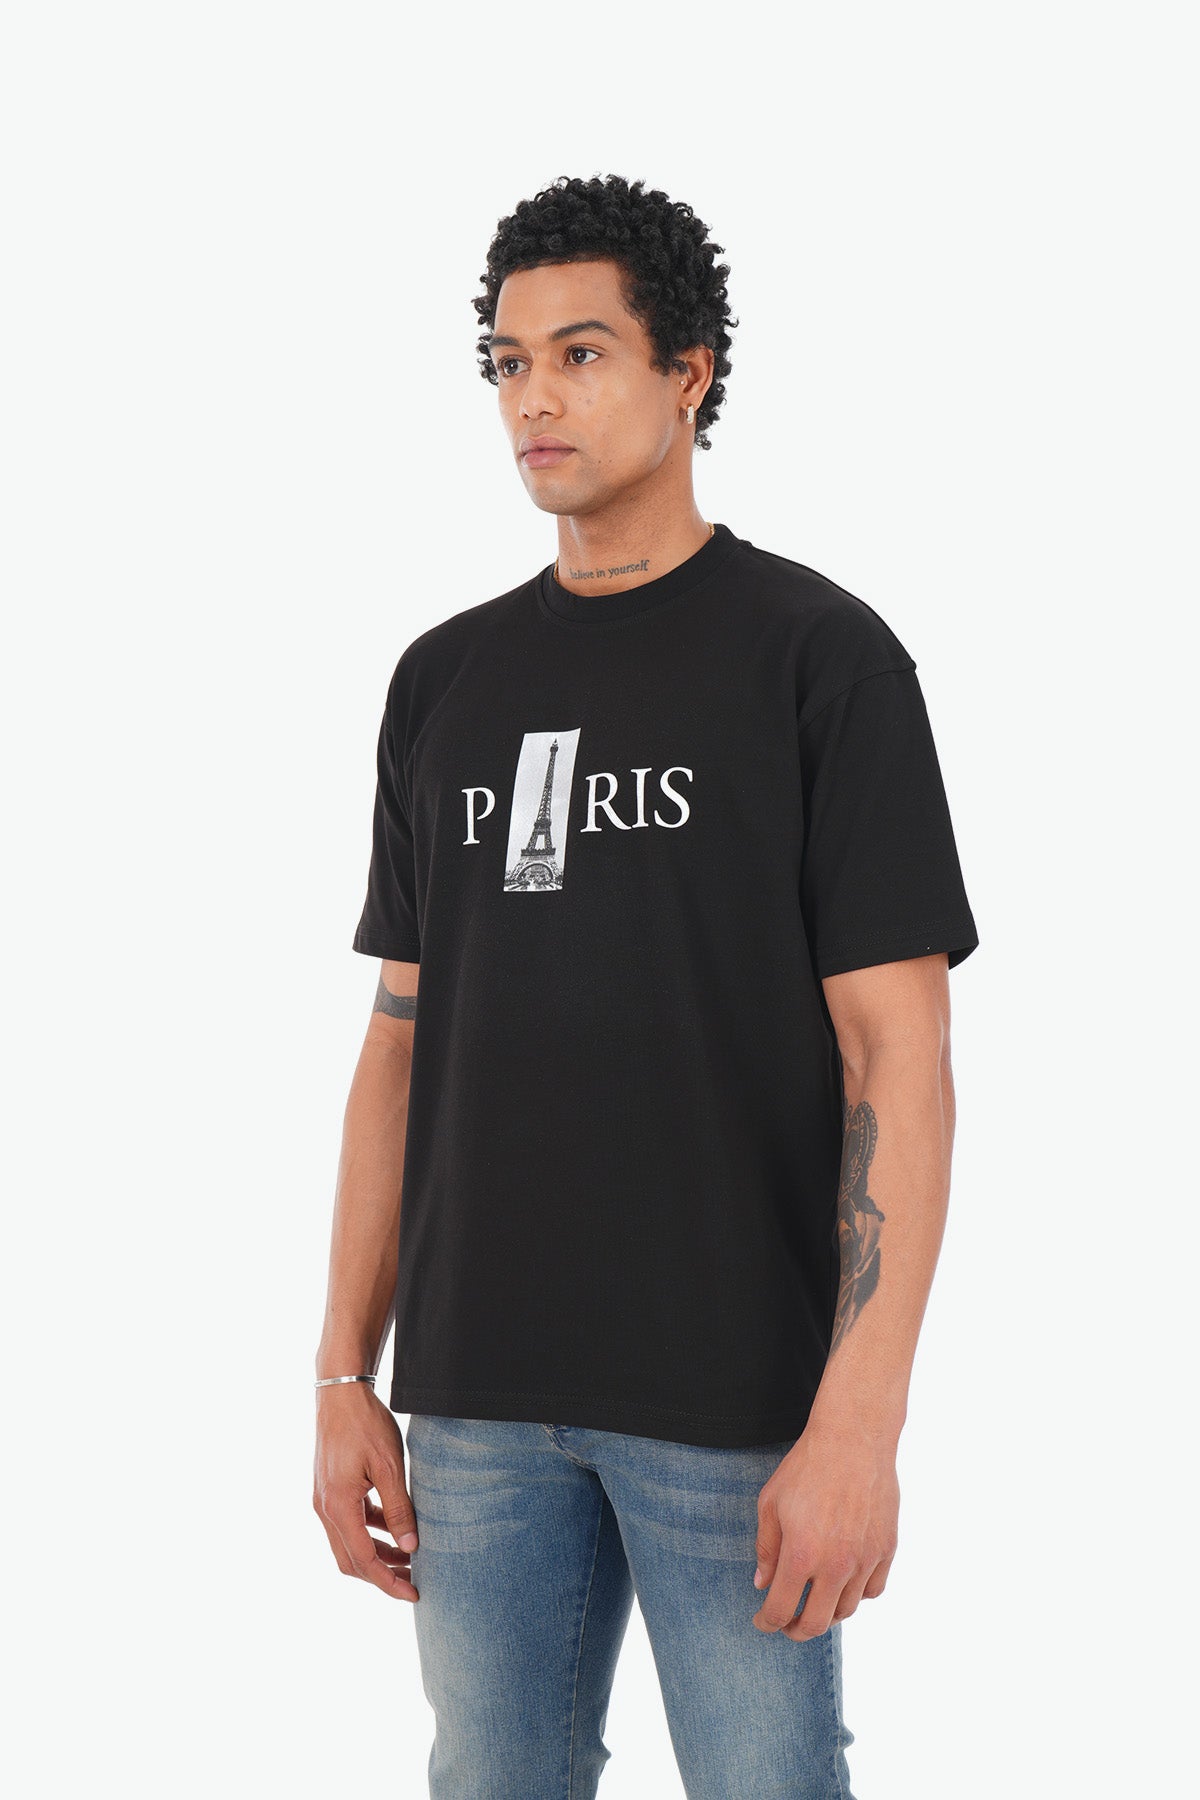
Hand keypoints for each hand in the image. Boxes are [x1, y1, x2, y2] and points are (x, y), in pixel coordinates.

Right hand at [312, 1385, 419, 1601]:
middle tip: (414, 1581)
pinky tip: (393, 1526)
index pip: (364, 1560)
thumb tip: (410, 1547)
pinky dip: (370, 1531)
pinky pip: (348, 1523)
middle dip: (382, 1575)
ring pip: (349, 1543)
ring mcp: (323, 1499)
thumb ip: (399, 1509)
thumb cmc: (366, 1424)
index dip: (389, 1582)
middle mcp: (325, 1508)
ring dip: (377, 1554)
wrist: (340, 1393)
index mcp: (338, 1506)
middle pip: (351, 1560)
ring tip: (410, 1556)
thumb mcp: (390, 1467)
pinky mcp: (329, 1489)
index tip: (414, 1593)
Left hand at [751, 1422, 898, 1639]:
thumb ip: (766, 1548)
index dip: (768, 1622)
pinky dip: (856, 1595)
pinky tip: (844, 1584)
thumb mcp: (771, 1503)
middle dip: (796, 1629)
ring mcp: (865, 1559)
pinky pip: (872, 1590)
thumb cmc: (806, 1467)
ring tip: (815, 1602)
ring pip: (846, 1610)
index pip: (781, 1609)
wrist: (852, 1440)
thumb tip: (763, 1584)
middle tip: (787, 1623)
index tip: (763, 1621)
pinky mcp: (886, 1549)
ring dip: (827, 1613)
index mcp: (801, 1555)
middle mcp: (835, 1565)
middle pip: (816, 1623)